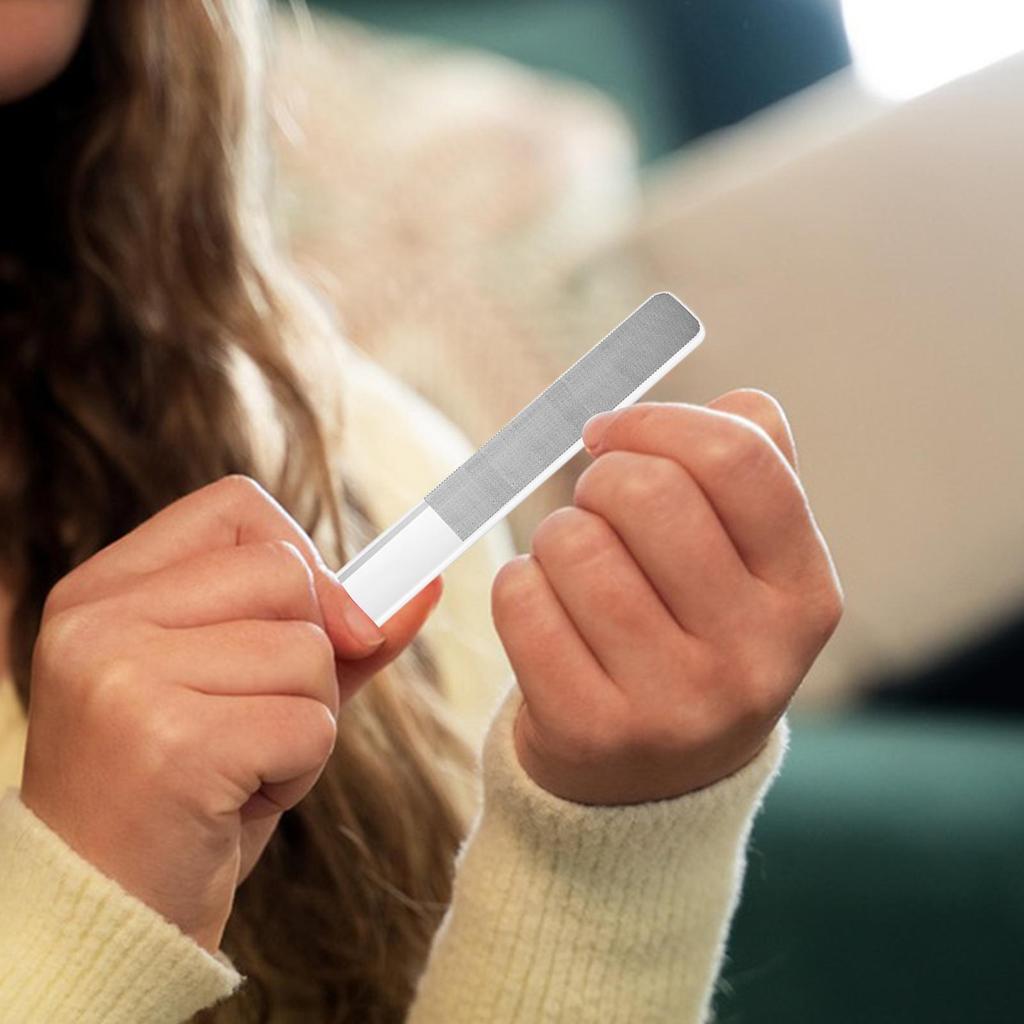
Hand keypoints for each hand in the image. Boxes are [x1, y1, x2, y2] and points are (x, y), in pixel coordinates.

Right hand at [20, 475, 441, 952]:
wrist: (108, 913)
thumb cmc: (180, 792)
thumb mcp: (245, 687)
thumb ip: (331, 629)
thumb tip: (425, 584)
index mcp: (106, 591)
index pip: (238, 507)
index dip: (302, 556)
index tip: (314, 620)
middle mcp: (102, 621)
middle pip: (288, 571)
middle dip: (312, 651)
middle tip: (254, 716)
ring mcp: (128, 678)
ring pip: (311, 650)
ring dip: (304, 720)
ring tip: (238, 766)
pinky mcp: (173, 744)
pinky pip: (311, 722)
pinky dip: (301, 768)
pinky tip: (238, 799)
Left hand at [492, 390, 842, 805]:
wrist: (654, 781)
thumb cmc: (695, 634)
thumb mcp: (751, 565)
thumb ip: (758, 471)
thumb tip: (740, 403)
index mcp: (805, 594)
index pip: (739, 458)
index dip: (659, 421)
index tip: (610, 431)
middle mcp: (754, 657)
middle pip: (647, 493)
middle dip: (599, 480)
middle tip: (594, 508)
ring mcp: (675, 705)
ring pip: (574, 544)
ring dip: (556, 538)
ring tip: (573, 568)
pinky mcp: (592, 732)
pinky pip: (522, 600)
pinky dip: (518, 584)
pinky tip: (543, 608)